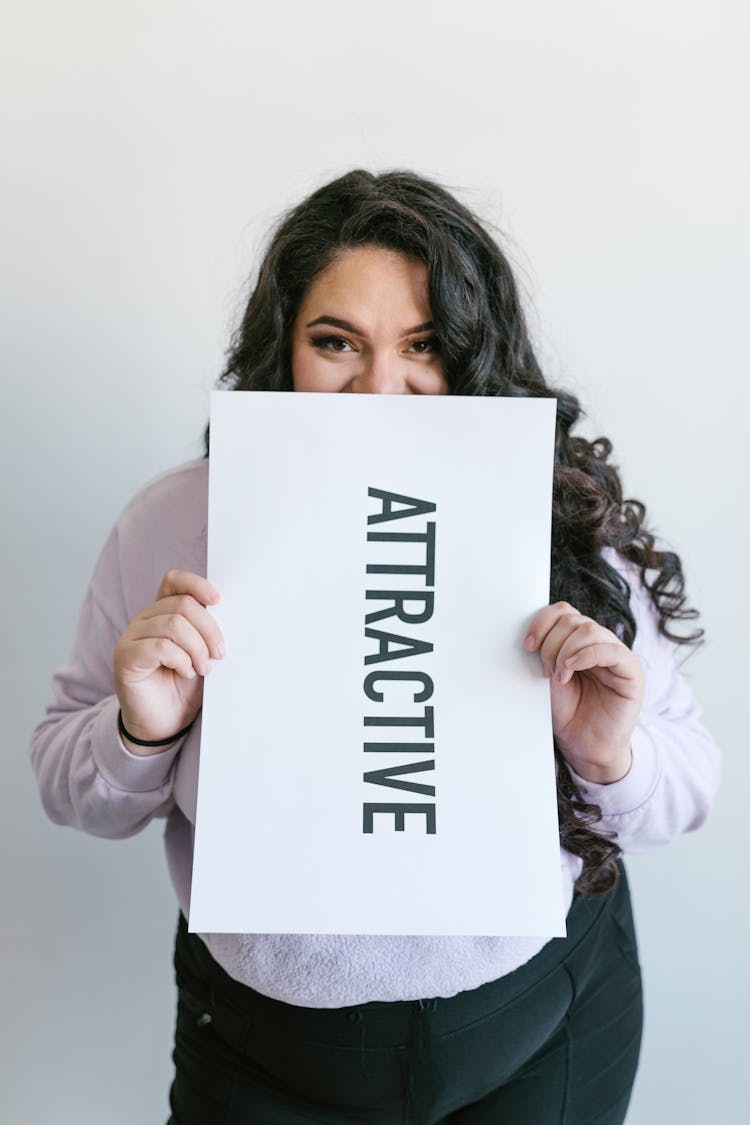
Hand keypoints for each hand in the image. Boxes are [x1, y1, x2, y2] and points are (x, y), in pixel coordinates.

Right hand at [113, 570, 224, 755]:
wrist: (164, 723)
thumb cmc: (184, 688)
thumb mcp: (202, 655)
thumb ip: (208, 633)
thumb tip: (232, 614)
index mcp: (163, 613)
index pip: (174, 581)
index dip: (196, 584)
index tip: (218, 600)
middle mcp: (145, 619)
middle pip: (182, 605)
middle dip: (209, 629)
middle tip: (219, 654)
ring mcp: (131, 637)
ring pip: (173, 624)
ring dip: (197, 649)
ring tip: (202, 669)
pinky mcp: (126, 656)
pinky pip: (160, 646)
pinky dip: (181, 660)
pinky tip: (185, 673)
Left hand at [524, 601, 644, 783]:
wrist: (586, 747)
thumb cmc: (568, 713)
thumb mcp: (549, 676)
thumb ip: (545, 651)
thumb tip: (531, 631)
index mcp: (579, 640)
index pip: (563, 612)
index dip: (542, 622)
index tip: (528, 645)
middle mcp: (599, 643)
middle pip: (572, 619)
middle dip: (551, 643)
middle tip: (546, 671)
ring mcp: (616, 655)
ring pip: (588, 630)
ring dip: (565, 652)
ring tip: (559, 677)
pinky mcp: (631, 671)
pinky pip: (611, 650)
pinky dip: (586, 655)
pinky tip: (571, 669)